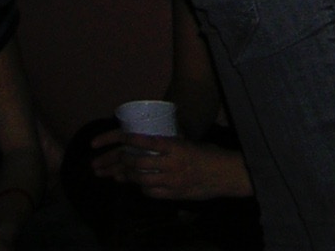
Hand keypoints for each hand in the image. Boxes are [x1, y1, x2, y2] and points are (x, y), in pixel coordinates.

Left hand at [89, 129, 251, 199]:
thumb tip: (155, 142)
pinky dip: (142, 189)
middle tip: (106, 163)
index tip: (115, 139)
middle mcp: (172, 163)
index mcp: (176, 146)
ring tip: (115, 175)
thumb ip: (173, 144)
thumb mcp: (191, 143)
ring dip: (126, 177)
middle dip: (119, 163)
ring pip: (141, 179)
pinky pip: (151, 193)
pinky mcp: (175, 194)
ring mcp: (172, 180)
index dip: (127, 140)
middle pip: (138, 163)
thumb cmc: (211, 154)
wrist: (228, 174)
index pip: (146, 141)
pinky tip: (138, 186)